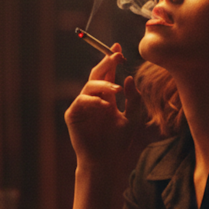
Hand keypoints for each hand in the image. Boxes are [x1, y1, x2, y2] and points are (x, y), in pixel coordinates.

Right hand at [65, 43, 143, 171]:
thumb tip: (129, 78)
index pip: (107, 74)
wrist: (106, 161)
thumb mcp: (134, 117)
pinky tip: (105, 105)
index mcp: (106, 97)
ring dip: (104, 84)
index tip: (118, 48)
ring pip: (90, 85)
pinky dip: (94, 100)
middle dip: (106, 63)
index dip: (111, 59)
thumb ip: (134, 99)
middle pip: (97, 74)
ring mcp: (82, 106)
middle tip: (116, 56)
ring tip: (117, 90)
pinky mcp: (73, 115)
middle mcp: (94, 99)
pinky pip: (82, 101)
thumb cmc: (118, 142)